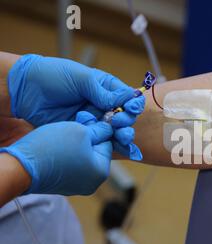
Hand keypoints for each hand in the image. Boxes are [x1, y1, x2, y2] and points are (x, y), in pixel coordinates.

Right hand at [0, 112, 112, 194]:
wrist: (21, 167)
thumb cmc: (52, 148)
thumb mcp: (80, 131)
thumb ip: (99, 130)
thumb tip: (108, 129)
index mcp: (101, 172)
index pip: (108, 144)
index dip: (98, 129)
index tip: (86, 120)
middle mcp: (92, 183)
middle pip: (96, 152)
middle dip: (87, 138)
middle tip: (74, 126)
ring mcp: (77, 186)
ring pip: (83, 158)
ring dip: (77, 145)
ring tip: (63, 136)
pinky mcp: (63, 185)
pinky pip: (71, 166)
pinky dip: (67, 155)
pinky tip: (56, 148)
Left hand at [7, 54, 143, 159]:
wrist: (26, 90)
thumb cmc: (52, 76)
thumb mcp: (81, 78)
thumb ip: (103, 92)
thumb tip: (125, 100)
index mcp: (106, 88)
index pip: (127, 98)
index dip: (133, 104)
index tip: (131, 109)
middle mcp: (103, 104)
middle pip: (124, 116)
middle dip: (127, 121)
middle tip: (119, 123)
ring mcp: (94, 119)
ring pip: (115, 130)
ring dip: (122, 135)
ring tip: (122, 137)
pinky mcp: (84, 132)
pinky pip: (101, 139)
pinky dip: (110, 144)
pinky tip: (117, 147)